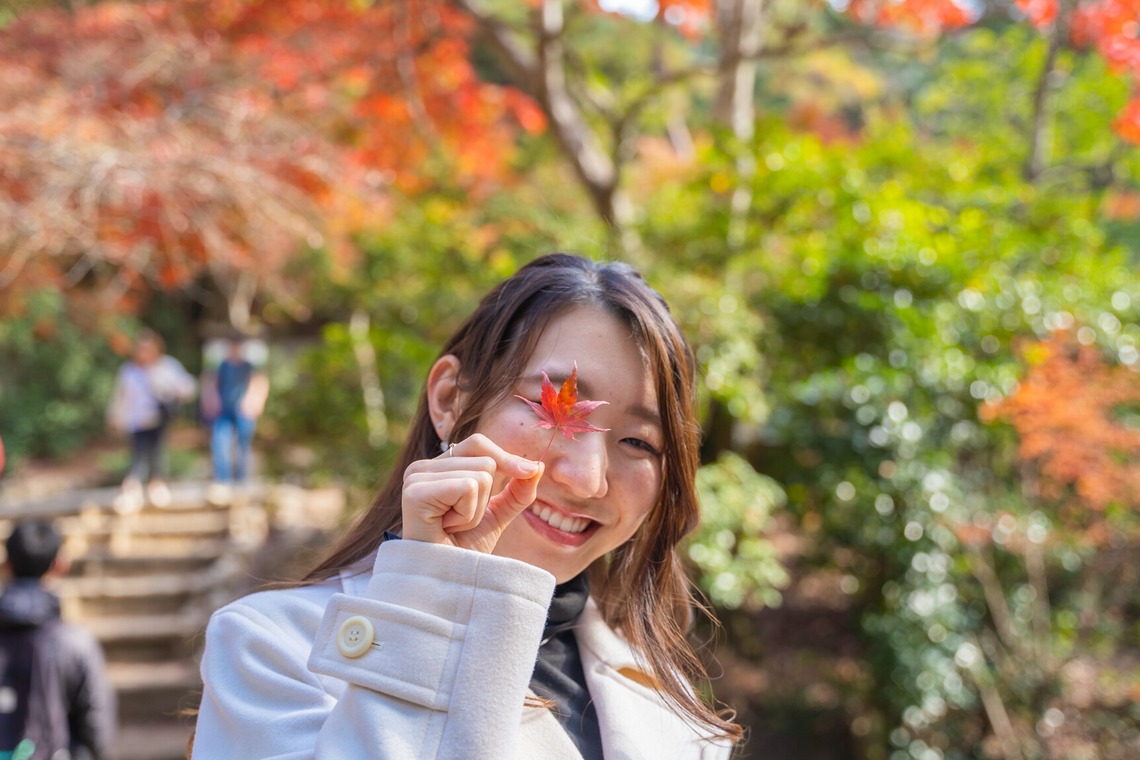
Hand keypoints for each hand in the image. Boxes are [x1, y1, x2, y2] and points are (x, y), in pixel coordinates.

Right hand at [401, 433, 543, 553]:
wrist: (446, 584)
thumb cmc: (464, 550)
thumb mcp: (497, 514)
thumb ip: (517, 490)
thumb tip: (539, 466)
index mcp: (437, 468)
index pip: (479, 444)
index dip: (506, 459)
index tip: (529, 472)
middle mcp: (421, 468)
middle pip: (485, 460)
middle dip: (485, 498)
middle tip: (460, 523)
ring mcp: (415, 478)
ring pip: (480, 476)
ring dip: (475, 511)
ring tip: (452, 527)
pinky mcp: (415, 493)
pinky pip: (467, 487)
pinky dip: (467, 514)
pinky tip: (447, 529)